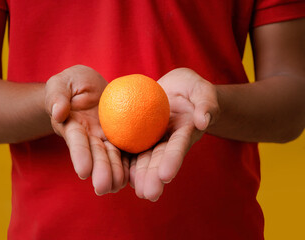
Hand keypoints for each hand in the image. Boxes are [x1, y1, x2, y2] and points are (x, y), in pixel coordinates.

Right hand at [45, 65, 128, 194]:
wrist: (90, 87)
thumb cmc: (72, 83)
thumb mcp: (62, 83)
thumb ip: (57, 96)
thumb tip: (59, 112)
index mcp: (72, 126)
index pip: (76, 141)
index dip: (80, 155)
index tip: (83, 171)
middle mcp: (89, 137)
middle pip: (95, 154)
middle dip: (99, 170)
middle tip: (103, 187)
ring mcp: (105, 138)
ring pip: (111, 157)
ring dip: (114, 172)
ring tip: (119, 185)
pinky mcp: (120, 136)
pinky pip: (125, 150)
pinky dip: (128, 164)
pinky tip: (134, 176)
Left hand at [129, 68, 219, 200]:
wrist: (173, 88)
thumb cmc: (191, 88)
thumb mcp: (201, 90)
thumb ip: (206, 103)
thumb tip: (203, 121)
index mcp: (185, 132)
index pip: (178, 146)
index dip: (173, 160)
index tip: (166, 175)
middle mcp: (168, 141)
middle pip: (160, 159)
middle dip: (154, 177)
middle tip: (148, 193)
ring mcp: (153, 140)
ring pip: (145, 158)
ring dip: (140, 175)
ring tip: (135, 190)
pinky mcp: (139, 136)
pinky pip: (130, 147)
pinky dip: (125, 160)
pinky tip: (118, 173)